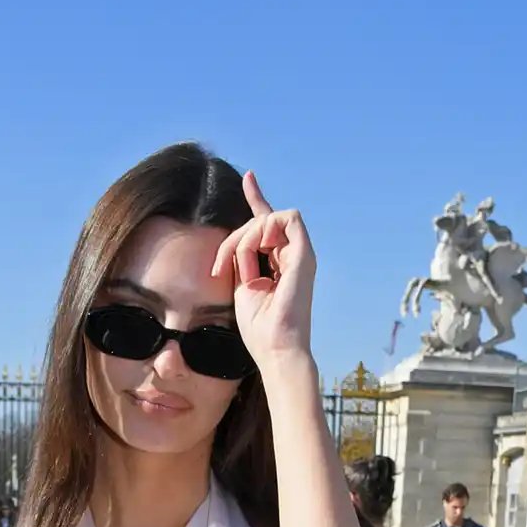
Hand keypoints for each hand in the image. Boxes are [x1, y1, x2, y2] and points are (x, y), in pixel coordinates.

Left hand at [209, 171, 314, 370]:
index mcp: (279, 265)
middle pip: (260, 222)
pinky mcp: (306, 253)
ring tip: (240, 265)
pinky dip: (264, 230)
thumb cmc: (259, 328)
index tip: (248, 177)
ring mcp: (301, 254)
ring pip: (269, 218)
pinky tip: (256, 252)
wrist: (276, 349)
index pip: (268, 224)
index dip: (257, 199)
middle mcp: (293, 256)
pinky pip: (284, 218)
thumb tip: (237, 240)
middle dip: (234, 238)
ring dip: (246, 236)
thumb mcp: (242, 285)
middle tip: (220, 266)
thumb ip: (241, 259)